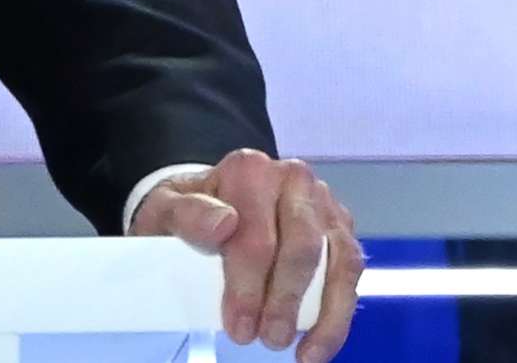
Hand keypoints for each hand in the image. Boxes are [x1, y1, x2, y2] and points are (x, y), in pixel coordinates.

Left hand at [131, 149, 361, 361]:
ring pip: (337, 261)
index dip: (247, 286)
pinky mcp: (340, 230)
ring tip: (300, 353)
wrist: (210, 207)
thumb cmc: (189, 214)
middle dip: (285, 301)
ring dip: (323, 314)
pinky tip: (318, 346)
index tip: (238, 327)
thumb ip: (186, 214)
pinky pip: (350, 273)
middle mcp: (293, 179)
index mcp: (249, 170)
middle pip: (300, 247)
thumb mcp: (166, 210)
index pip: (254, 233)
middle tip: (268, 340)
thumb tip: (223, 224)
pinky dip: (338, 315)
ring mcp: (322, 204)